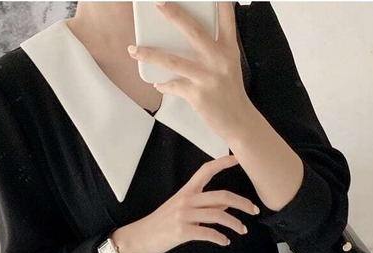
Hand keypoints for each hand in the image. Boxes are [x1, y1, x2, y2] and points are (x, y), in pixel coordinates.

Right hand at [111, 155, 259, 252]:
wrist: (141, 237)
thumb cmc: (163, 223)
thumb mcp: (182, 209)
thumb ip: (204, 205)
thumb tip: (226, 205)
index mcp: (187, 191)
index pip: (206, 171)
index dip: (223, 163)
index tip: (239, 159)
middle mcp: (187, 200)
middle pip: (222, 196)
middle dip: (242, 203)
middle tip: (255, 210)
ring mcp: (184, 215)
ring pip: (218, 215)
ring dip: (235, 223)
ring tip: (243, 230)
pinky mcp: (182, 232)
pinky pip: (208, 233)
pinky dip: (219, 238)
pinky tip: (225, 242)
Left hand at [127, 1, 251, 139]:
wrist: (239, 122)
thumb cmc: (230, 92)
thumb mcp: (228, 65)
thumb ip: (213, 49)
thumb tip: (183, 39)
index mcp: (229, 49)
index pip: (226, 16)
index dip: (218, 1)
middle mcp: (219, 60)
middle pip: (194, 31)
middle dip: (174, 15)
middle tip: (158, 4)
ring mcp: (208, 77)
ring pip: (174, 61)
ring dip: (150, 54)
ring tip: (133, 50)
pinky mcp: (198, 95)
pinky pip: (173, 85)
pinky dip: (164, 84)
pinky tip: (158, 84)